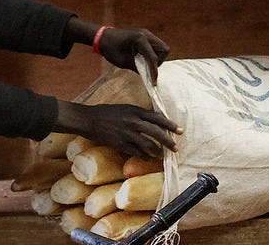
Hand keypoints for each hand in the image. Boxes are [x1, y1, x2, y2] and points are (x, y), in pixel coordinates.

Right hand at [54, 100, 180, 159]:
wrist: (88, 119)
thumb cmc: (106, 112)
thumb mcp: (124, 108)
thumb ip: (138, 114)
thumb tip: (153, 120)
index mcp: (135, 110)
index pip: (157, 117)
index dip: (170, 124)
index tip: (180, 130)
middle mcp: (133, 121)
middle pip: (156, 132)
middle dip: (168, 141)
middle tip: (176, 148)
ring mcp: (126, 133)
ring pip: (147, 144)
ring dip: (157, 152)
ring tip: (161, 156)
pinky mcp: (120, 143)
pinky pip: (135, 152)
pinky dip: (143, 156)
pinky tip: (147, 158)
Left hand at [96, 26, 169, 76]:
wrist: (103, 37)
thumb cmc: (110, 48)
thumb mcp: (123, 62)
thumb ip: (137, 68)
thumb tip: (148, 76)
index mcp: (140, 39)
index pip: (153, 57)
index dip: (154, 71)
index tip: (153, 82)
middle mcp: (146, 34)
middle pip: (164, 49)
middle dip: (158, 61)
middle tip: (147, 68)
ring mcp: (146, 34)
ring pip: (161, 48)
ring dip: (156, 57)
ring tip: (143, 63)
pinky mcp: (145, 36)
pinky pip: (155, 46)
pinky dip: (152, 54)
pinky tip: (142, 58)